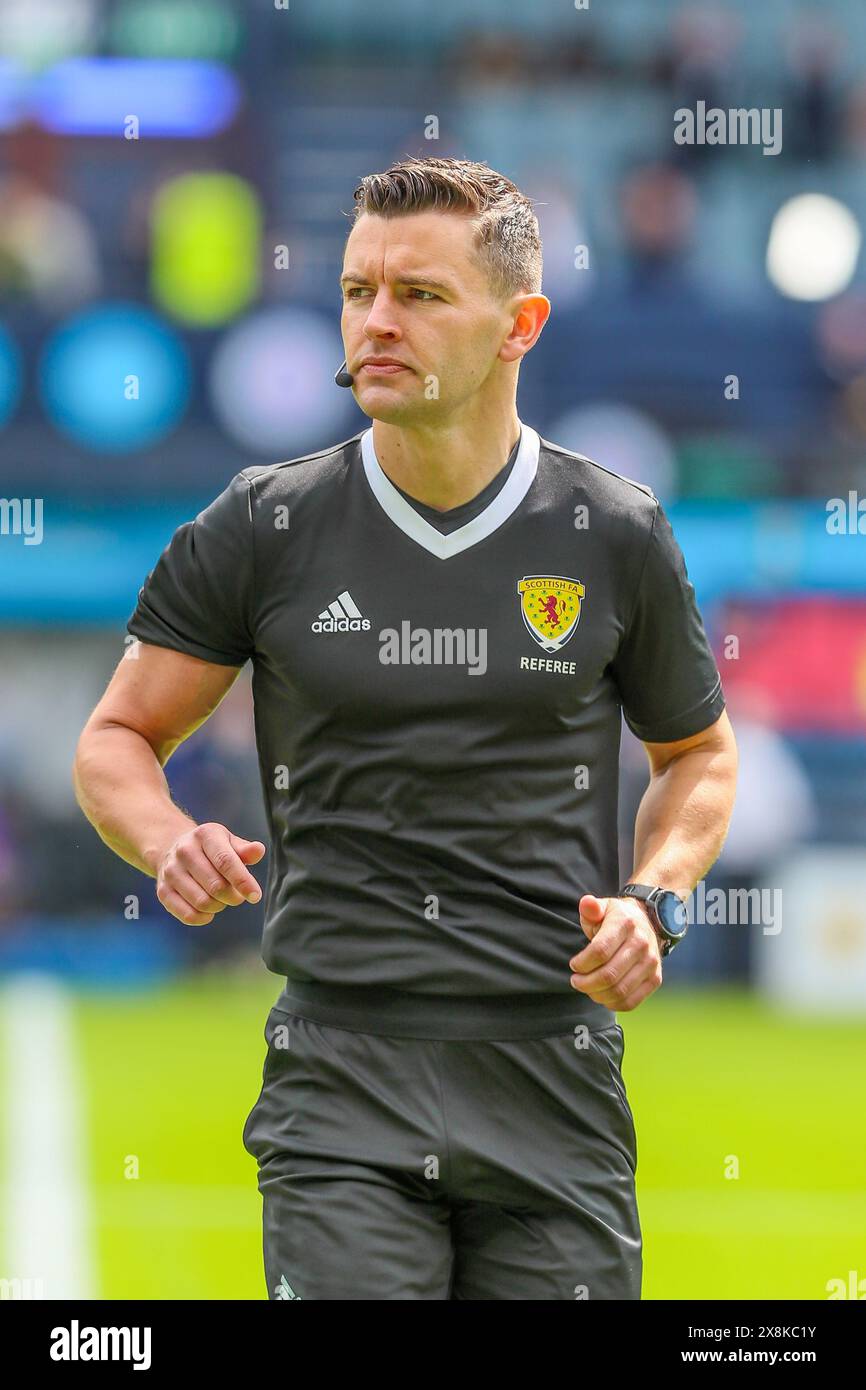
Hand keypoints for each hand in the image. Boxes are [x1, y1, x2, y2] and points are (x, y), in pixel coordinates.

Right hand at [155, 822, 265, 925]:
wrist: (172, 847)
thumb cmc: (210, 847)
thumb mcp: (227, 841)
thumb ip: (244, 849)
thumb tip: (258, 851)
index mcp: (204, 835)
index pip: (225, 861)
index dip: (243, 881)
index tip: (255, 896)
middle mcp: (184, 851)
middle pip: (216, 886)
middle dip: (233, 896)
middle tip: (238, 896)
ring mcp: (171, 872)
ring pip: (202, 902)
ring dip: (219, 906)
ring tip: (221, 898)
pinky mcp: (163, 891)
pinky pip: (187, 915)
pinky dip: (203, 917)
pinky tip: (209, 910)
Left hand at [568, 893, 662, 1011]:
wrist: (648, 922)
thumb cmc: (616, 919)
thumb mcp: (603, 907)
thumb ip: (591, 907)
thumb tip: (586, 903)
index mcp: (625, 925)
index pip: (600, 951)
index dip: (582, 963)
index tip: (574, 965)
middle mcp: (642, 944)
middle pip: (608, 975)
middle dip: (585, 983)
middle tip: (576, 981)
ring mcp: (651, 963)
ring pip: (619, 991)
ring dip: (597, 995)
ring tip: (587, 988)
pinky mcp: (655, 979)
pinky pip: (631, 1002)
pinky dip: (613, 1004)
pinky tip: (602, 996)